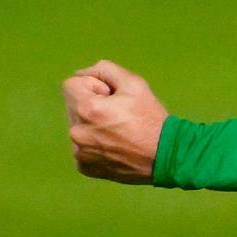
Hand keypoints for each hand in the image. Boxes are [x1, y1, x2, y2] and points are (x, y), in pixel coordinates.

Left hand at [63, 59, 167, 183]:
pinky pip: (81, 147)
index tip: (111, 97)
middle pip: (73, 106)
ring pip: (77, 127)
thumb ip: (104, 69)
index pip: (70, 85)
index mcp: (87, 109)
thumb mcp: (134, 83)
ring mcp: (79, 153)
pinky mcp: (84, 167)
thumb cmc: (150, 118)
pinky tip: (115, 146)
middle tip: (118, 114)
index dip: (93, 86)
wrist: (165, 156)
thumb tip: (82, 74)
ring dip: (92, 124)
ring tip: (118, 131)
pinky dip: (94, 144)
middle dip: (91, 105)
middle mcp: (77, 133)